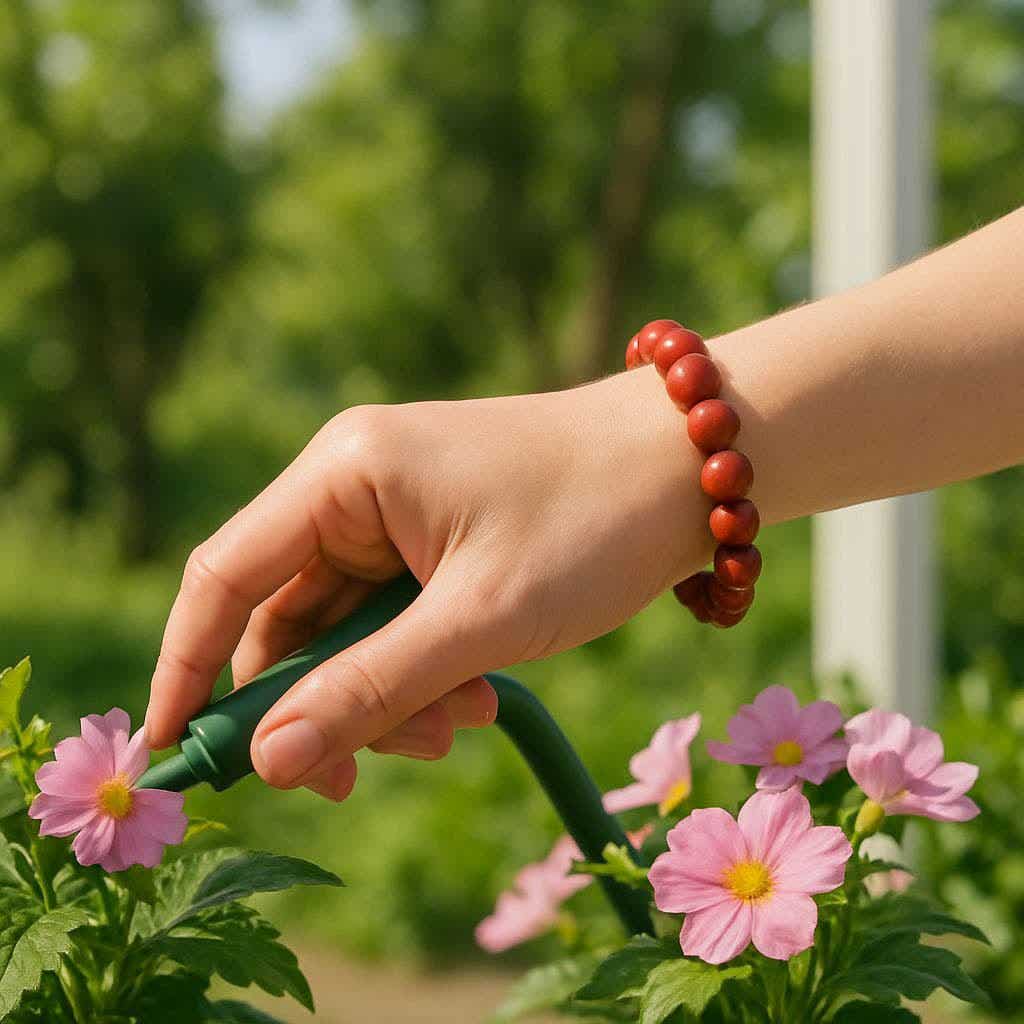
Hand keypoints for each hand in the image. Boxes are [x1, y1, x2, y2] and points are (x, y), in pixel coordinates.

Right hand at [144, 366, 711, 799]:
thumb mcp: (480, 620)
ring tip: (467, 717)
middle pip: (289, 619)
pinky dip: (424, 672)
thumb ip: (370, 689)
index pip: (225, 576)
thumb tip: (267, 762)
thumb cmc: (592, 521)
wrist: (696, 466)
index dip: (191, 669)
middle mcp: (355, 487)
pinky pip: (397, 623)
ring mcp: (398, 514)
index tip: (179, 757)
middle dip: (324, 704)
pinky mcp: (437, 540)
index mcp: (344, 474)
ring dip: (389, 695)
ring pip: (348, 633)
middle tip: (366, 774)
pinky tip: (481, 693)